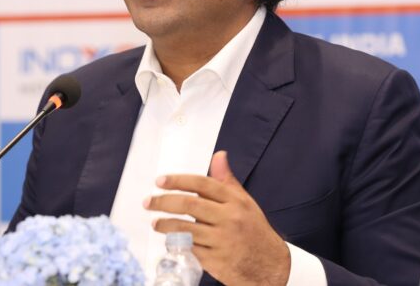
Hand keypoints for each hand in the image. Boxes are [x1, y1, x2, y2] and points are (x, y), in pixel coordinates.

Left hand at [145, 151, 289, 285]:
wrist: (270, 265)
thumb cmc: (254, 230)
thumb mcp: (245, 202)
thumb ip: (227, 180)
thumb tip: (218, 156)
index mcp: (235, 201)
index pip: (203, 184)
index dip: (179, 181)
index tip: (160, 181)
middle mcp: (229, 218)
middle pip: (190, 205)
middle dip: (164, 202)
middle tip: (149, 202)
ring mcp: (222, 241)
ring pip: (186, 229)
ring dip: (166, 225)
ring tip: (155, 223)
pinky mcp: (216, 261)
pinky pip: (191, 249)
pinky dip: (177, 244)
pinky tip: (170, 240)